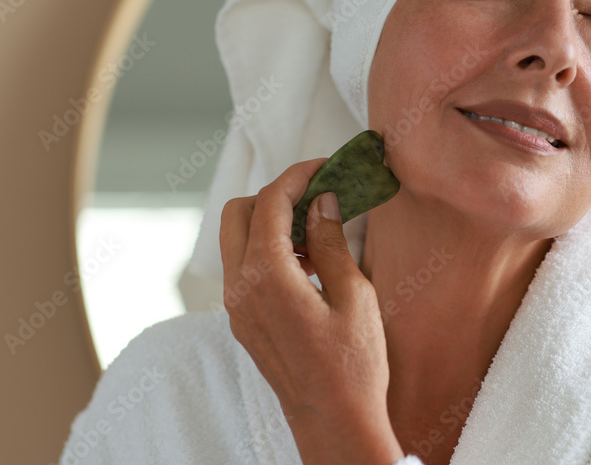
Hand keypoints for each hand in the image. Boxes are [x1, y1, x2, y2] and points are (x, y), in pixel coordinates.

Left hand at [219, 158, 403, 464]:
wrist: (335, 423)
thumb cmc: (353, 366)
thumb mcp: (354, 296)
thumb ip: (331, 242)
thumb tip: (321, 201)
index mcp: (267, 278)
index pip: (269, 203)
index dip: (296, 176)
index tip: (323, 165)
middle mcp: (240, 289)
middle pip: (237, 213)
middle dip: (273, 195)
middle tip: (315, 195)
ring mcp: (236, 307)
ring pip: (235, 240)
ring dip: (269, 223)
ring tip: (318, 233)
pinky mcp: (242, 321)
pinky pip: (243, 269)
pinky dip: (266, 251)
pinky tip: (307, 264)